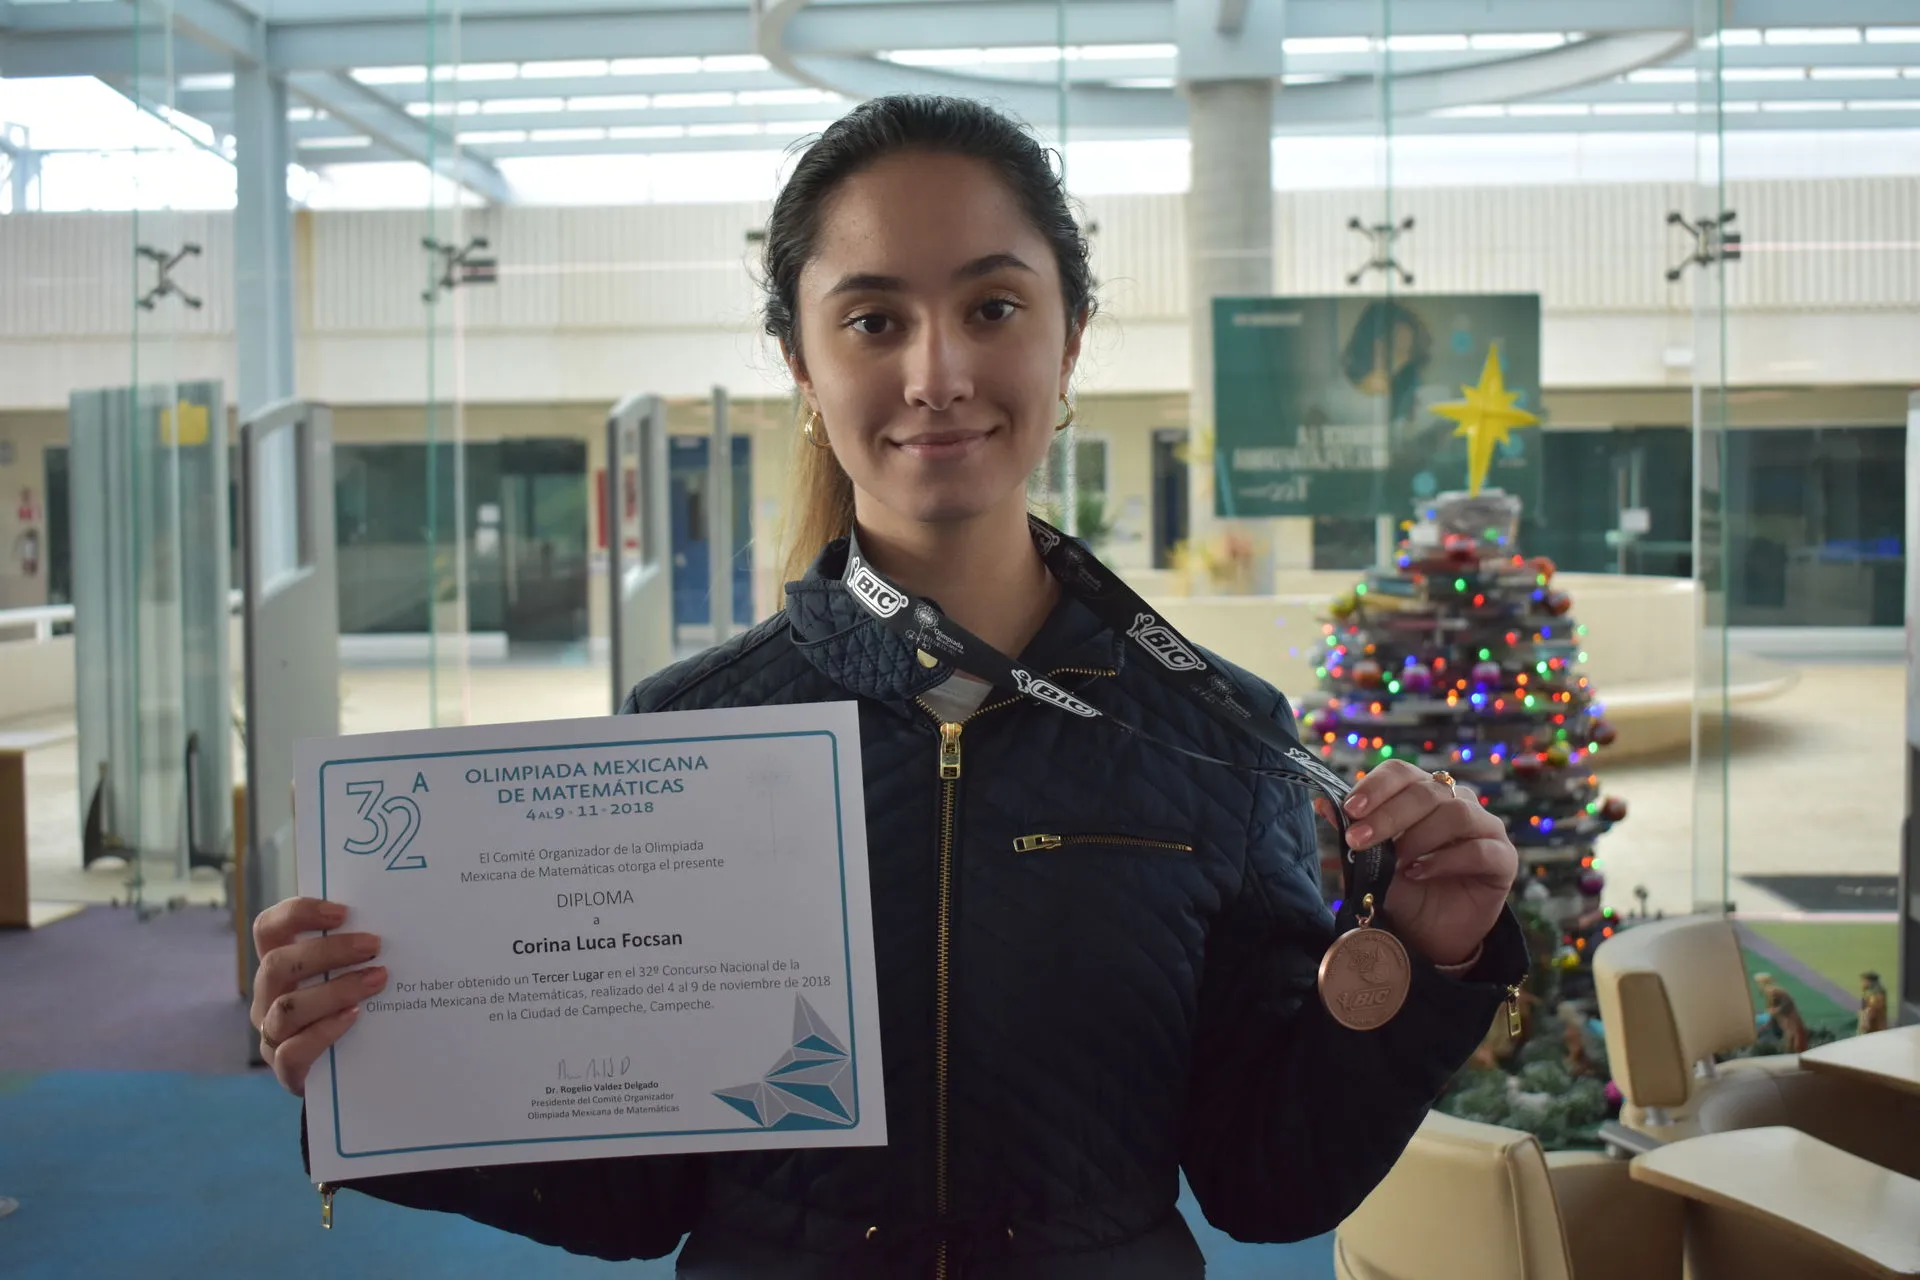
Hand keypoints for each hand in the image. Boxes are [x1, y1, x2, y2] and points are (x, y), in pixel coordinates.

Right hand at [250, 897, 384, 1096]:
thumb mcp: (351, 972)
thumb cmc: (354, 1006)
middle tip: (374, 945)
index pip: (269, 929)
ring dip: (334, 991)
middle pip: (277, 965)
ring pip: (286, 1008)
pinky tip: (354, 1017)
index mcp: (280, 965)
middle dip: (328, 951)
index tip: (342, 912)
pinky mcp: (286, 1068)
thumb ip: (359, 949)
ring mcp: (272, 1033)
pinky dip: (324, 1031)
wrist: (353, 1067)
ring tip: (377, 980)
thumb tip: (402, 918)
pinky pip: (293, 1051)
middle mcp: (268, 996)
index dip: (297, 914)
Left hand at [1313, 759, 1515, 967]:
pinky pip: (1479, 849)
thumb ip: (1354, 831)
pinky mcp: (1503, 859)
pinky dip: (1445, 860)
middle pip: (1426, 790)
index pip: (1402, 772)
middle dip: (1388, 816)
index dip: (1377, 786)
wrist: (1431, 934)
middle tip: (1359, 840)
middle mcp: (1457, 802)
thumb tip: (1321, 802)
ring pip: (1456, 813)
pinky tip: (1419, 873)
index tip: (1351, 809)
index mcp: (1423, 794)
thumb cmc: (1403, 889)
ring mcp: (1485, 828)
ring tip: (1396, 863)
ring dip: (1418, 836)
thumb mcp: (1371, 861)